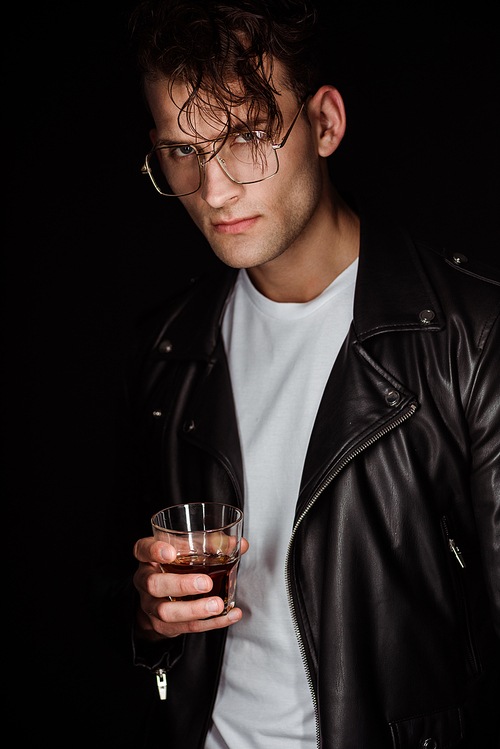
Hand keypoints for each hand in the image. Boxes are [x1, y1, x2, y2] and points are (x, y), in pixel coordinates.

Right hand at [133, 536, 248, 639]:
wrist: (158, 599)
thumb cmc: (174, 567)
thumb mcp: (184, 550)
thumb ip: (211, 544)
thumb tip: (239, 544)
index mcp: (148, 557)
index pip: (143, 550)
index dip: (154, 550)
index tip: (170, 552)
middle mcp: (145, 581)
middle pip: (154, 584)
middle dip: (181, 585)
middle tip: (205, 583)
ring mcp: (151, 606)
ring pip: (166, 612)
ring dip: (194, 609)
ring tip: (217, 605)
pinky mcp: (163, 626)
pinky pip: (185, 627)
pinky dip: (210, 623)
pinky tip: (229, 615)